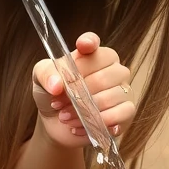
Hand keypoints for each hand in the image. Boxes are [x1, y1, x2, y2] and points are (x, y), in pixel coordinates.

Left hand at [31, 33, 135, 147]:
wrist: (55, 121)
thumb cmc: (52, 94)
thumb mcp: (41, 79)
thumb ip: (46, 75)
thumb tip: (56, 85)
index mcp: (94, 54)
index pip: (94, 43)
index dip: (89, 43)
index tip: (81, 46)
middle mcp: (113, 68)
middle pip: (104, 76)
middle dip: (79, 93)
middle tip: (58, 103)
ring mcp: (123, 89)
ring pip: (112, 97)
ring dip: (86, 111)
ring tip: (65, 116)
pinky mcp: (126, 111)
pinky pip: (123, 113)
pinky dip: (101, 121)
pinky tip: (84, 125)